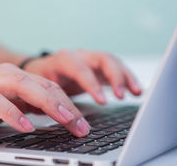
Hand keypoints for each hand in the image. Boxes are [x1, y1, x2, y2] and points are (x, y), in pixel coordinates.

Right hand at [0, 63, 89, 137]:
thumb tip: (44, 117)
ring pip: (24, 87)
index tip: (82, 122)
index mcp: (8, 76)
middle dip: (65, 105)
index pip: (45, 86)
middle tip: (82, 126)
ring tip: (65, 121)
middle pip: (41, 85)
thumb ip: (17, 106)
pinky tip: (25, 126)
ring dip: (48, 104)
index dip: (67, 103)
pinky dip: (12, 113)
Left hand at [23, 50, 141, 103]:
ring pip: (113, 62)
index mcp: (62, 60)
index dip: (90, 83)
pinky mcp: (100, 67)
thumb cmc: (40, 81)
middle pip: (102, 58)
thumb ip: (50, 101)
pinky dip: (128, 79)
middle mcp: (80, 56)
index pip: (78, 68)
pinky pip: (117, 69)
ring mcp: (91, 60)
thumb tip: (61, 119)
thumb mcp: (40, 90)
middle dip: (114, 76)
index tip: (101, 101)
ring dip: (126, 77)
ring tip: (136, 92)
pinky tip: (136, 91)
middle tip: (121, 95)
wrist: (41, 70)